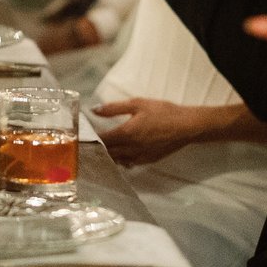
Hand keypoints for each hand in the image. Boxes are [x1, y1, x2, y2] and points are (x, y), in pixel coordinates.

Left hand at [91, 98, 227, 166]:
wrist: (187, 126)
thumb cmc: (163, 112)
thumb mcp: (137, 104)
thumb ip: (113, 108)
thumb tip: (94, 110)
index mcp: (126, 134)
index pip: (101, 140)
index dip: (89, 139)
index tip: (78, 137)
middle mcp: (130, 149)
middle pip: (107, 153)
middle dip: (96, 149)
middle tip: (85, 144)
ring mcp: (140, 157)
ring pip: (117, 160)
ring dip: (108, 156)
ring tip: (99, 149)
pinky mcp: (148, 160)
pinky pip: (129, 163)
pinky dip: (122, 159)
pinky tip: (120, 153)